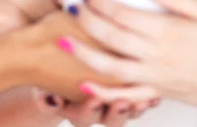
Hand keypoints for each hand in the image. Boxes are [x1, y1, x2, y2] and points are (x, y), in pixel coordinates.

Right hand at [34, 91, 151, 126]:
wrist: (57, 78)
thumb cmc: (49, 80)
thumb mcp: (42, 88)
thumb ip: (44, 96)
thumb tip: (48, 98)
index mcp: (74, 109)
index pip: (82, 116)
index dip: (88, 109)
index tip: (94, 98)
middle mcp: (96, 110)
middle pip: (109, 119)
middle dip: (117, 112)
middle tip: (122, 102)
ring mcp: (112, 104)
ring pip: (127, 112)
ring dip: (136, 108)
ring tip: (144, 101)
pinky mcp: (126, 94)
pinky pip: (139, 100)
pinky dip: (148, 99)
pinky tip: (155, 94)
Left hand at [56, 0, 196, 111]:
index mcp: (166, 31)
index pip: (122, 14)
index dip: (100, 2)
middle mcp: (155, 55)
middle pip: (110, 37)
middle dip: (86, 21)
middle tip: (70, 5)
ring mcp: (153, 76)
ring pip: (110, 67)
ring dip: (83, 53)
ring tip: (63, 38)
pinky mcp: (155, 91)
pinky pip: (124, 95)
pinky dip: (102, 92)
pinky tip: (84, 84)